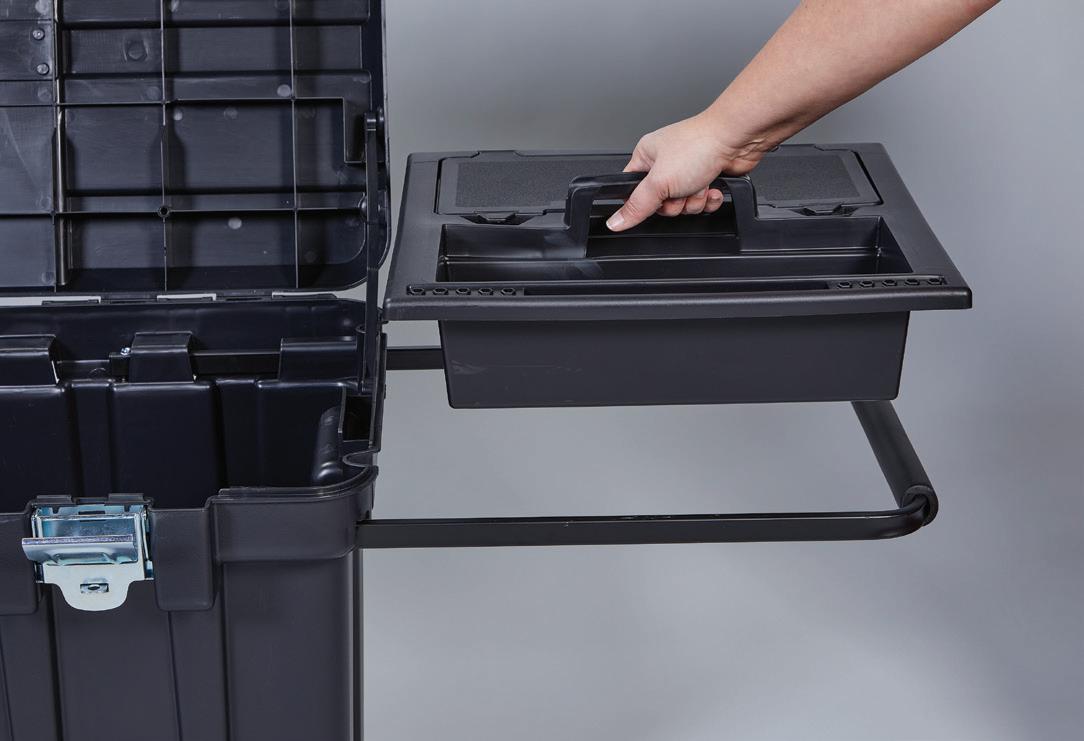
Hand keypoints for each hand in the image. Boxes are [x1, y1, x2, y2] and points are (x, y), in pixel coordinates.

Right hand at [606, 112, 765, 231]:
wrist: (736, 138)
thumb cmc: (698, 145)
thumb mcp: (658, 182)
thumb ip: (636, 205)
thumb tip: (615, 222)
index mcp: (646, 157)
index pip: (633, 191)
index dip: (643, 203)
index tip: (655, 202)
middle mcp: (666, 163)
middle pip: (661, 204)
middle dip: (675, 203)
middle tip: (681, 190)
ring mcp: (688, 171)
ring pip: (683, 205)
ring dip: (694, 201)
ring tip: (700, 184)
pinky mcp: (707, 178)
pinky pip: (702, 202)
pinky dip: (709, 199)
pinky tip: (712, 187)